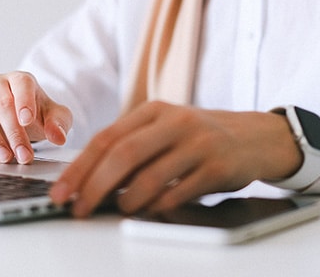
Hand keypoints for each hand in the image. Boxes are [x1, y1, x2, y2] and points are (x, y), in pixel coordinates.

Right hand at [0, 71, 72, 164]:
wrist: (23, 121)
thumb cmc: (39, 114)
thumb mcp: (56, 116)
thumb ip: (59, 123)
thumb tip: (58, 136)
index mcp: (21, 80)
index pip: (22, 84)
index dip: (24, 101)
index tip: (27, 121)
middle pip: (3, 103)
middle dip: (14, 131)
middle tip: (24, 154)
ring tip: (5, 156)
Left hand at [49, 101, 301, 217]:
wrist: (258, 136)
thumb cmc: (202, 137)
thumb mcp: (167, 129)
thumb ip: (134, 147)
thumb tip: (89, 181)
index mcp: (154, 110)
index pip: (107, 138)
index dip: (80, 167)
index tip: (62, 191)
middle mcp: (174, 121)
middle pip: (123, 155)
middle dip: (93, 186)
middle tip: (79, 208)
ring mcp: (198, 142)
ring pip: (150, 176)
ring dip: (128, 200)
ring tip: (122, 209)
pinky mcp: (218, 165)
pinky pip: (180, 192)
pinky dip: (160, 206)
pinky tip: (153, 210)